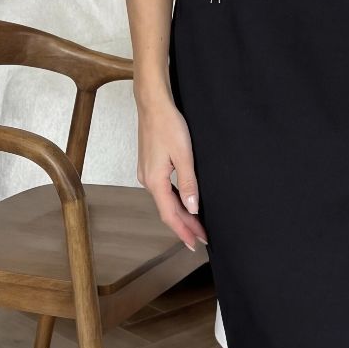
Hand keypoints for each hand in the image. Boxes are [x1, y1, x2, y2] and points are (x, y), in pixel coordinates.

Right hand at [135, 95, 208, 250]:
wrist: (153, 104)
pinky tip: (184, 203)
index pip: (170, 215)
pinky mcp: (149, 165)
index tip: (197, 243)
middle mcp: (147, 180)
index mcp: (155, 181)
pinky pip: (162, 190)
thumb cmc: (169, 126)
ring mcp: (146, 173)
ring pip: (165, 201)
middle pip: (167, 210)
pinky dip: (174, 201)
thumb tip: (193, 208)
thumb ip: (188, 183)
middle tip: (202, 238)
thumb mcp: (184, 155)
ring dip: (180, 214)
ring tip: (196, 225)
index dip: (184, 231)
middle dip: (184, 225)